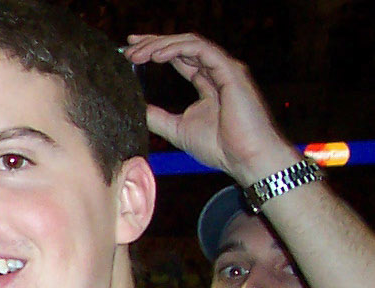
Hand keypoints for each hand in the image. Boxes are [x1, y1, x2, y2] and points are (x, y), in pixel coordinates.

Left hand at [124, 33, 301, 184]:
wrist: (245, 158)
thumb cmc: (220, 147)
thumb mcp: (177, 129)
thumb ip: (157, 117)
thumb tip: (135, 107)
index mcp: (207, 82)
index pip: (179, 57)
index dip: (156, 50)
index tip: (131, 52)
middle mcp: (216, 71)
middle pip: (182, 46)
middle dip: (154, 43)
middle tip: (129, 46)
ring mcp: (225, 69)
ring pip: (190, 44)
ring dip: (161, 44)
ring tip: (138, 52)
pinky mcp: (231, 71)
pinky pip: (201, 50)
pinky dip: (178, 49)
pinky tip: (157, 55)